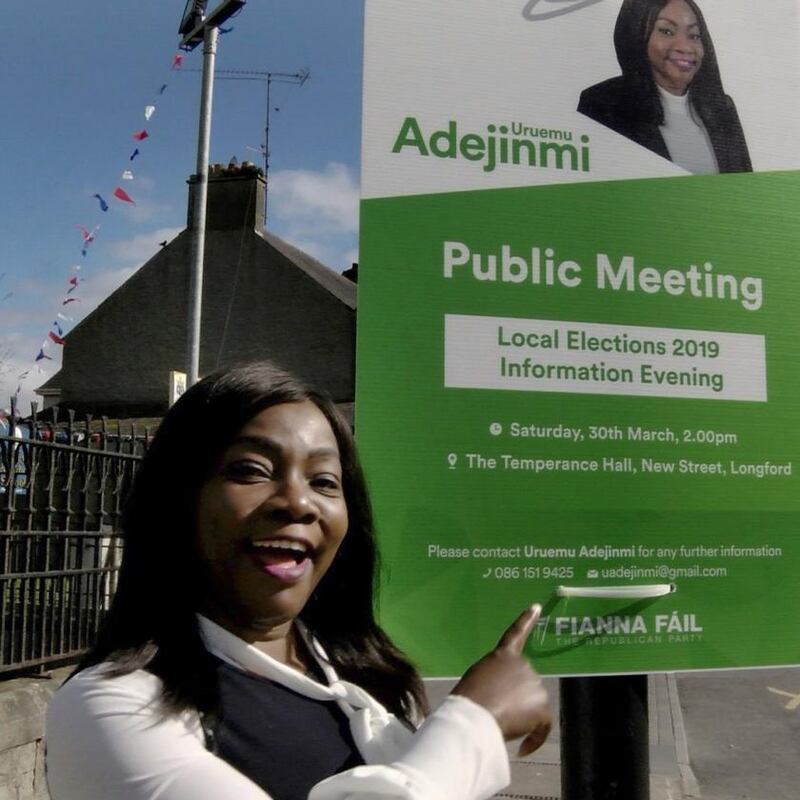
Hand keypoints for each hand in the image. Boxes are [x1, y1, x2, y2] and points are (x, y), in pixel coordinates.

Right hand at [451, 604, 550, 755]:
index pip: (516, 634)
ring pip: (532, 705)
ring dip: (521, 717)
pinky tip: (523, 749)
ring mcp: (535, 684)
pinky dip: (533, 738)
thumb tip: (506, 698)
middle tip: (497, 713)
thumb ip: (494, 680)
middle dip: (515, 698)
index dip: (526, 620)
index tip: (535, 606)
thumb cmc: (468, 699)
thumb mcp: (478, 679)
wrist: (476, 714)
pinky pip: (542, 725)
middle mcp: (523, 664)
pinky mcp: (542, 706)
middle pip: (524, 684)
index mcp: (502, 655)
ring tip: (500, 725)